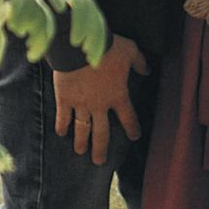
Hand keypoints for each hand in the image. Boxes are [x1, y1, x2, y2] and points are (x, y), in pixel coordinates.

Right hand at [55, 34, 144, 163]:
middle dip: (101, 148)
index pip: (128, 117)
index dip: (132, 128)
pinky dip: (62, 125)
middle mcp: (100, 105)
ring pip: (82, 129)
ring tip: (80, 152)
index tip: (134, 136)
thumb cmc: (107, 46)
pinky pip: (63, 116)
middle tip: (99, 161)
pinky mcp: (64, 99)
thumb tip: (147, 70)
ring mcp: (81, 104)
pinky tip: (61, 133)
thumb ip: (139, 62)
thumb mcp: (130, 50)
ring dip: (81, 142)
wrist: (78, 46)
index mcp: (118, 95)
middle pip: (102, 133)